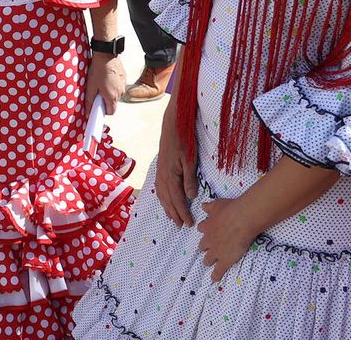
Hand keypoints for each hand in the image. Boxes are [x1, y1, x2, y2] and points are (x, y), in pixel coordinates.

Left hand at [83, 51, 125, 115]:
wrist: (106, 54)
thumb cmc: (97, 70)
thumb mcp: (90, 86)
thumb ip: (89, 101)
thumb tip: (87, 113)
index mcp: (112, 96)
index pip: (111, 112)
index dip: (103, 111)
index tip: (97, 106)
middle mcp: (120, 92)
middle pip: (113, 103)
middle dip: (105, 100)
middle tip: (97, 91)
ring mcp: (124, 85)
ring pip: (116, 94)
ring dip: (110, 92)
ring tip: (101, 82)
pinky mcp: (124, 78)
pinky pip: (119, 86)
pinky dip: (113, 84)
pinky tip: (106, 77)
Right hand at [154, 100, 198, 227]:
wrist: (173, 124)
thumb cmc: (184, 140)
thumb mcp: (190, 160)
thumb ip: (190, 179)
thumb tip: (190, 197)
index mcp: (170, 176)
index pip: (177, 200)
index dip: (183, 213)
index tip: (188, 224)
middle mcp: (162, 176)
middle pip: (167, 200)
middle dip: (174, 214)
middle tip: (181, 226)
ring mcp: (159, 172)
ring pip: (161, 195)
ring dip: (167, 208)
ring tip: (173, 217)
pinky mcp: (159, 168)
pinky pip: (159, 188)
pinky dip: (162, 198)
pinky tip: (165, 200)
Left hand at [197, 197, 258, 281]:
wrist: (241, 220)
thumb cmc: (230, 209)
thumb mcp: (216, 204)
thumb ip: (209, 207)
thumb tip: (203, 206)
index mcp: (207, 226)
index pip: (202, 229)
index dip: (205, 230)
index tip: (208, 231)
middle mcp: (209, 240)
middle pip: (203, 246)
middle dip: (205, 247)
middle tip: (209, 248)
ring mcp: (216, 252)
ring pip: (208, 259)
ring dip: (208, 260)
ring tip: (209, 263)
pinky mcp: (225, 260)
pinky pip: (218, 271)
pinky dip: (215, 275)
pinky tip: (214, 279)